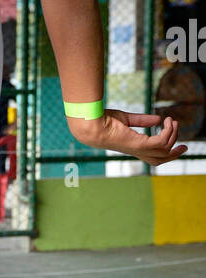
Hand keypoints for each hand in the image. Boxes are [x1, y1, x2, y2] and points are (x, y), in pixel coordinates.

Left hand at [67, 109, 187, 166]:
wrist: (93, 124)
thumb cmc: (103, 121)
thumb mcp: (126, 119)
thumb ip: (142, 120)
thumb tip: (158, 119)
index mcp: (133, 147)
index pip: (152, 156)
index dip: (166, 152)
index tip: (177, 145)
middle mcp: (136, 151)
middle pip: (161, 159)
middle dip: (174, 154)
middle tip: (185, 146)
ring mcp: (138, 149)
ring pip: (164, 150)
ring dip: (172, 135)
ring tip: (172, 121)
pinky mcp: (139, 144)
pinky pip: (162, 141)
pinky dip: (168, 132)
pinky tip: (166, 121)